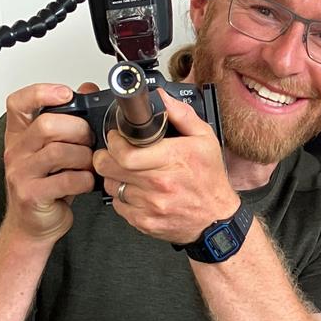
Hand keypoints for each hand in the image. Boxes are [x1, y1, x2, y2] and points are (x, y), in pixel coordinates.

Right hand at [1, 82, 98, 243]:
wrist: (32, 225)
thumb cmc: (47, 186)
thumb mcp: (56, 149)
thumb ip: (70, 119)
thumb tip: (87, 88)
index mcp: (19, 135)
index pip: (18, 103)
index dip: (41, 92)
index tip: (65, 94)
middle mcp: (16, 151)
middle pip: (47, 125)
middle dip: (78, 130)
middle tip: (89, 141)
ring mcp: (21, 173)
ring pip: (59, 152)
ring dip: (84, 157)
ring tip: (88, 165)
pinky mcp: (32, 195)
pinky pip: (67, 180)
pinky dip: (85, 180)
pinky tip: (85, 182)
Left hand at [92, 90, 239, 243]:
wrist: (215, 217)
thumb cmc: (209, 179)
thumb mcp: (204, 139)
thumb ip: (181, 114)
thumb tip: (162, 98)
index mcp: (173, 160)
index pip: (126, 153)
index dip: (113, 143)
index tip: (116, 138)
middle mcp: (160, 184)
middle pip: (110, 168)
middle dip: (105, 157)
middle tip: (112, 153)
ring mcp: (150, 206)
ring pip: (110, 186)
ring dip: (113, 176)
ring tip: (127, 172)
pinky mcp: (144, 222)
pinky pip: (117, 206)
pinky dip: (121, 196)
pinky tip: (135, 190)